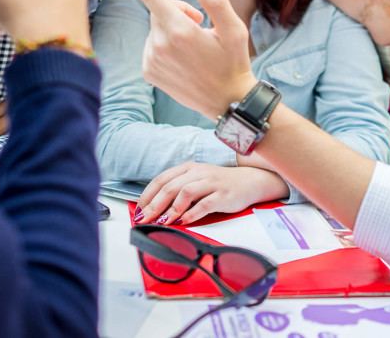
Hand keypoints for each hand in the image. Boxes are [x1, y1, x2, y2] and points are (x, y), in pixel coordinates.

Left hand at [119, 0, 256, 117]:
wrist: (226, 101)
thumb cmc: (233, 61)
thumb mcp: (234, 28)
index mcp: (179, 30)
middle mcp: (160, 45)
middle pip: (159, 10)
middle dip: (176, 10)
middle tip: (200, 23)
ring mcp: (151, 60)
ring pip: (155, 28)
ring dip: (171, 29)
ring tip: (193, 46)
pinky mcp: (148, 72)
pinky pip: (151, 45)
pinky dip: (164, 45)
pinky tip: (183, 58)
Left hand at [133, 162, 289, 225]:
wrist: (250, 181)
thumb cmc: (220, 184)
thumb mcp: (197, 181)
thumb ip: (178, 190)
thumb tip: (155, 208)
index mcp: (188, 168)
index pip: (161, 179)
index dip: (147, 195)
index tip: (139, 211)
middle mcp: (198, 172)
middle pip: (170, 187)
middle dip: (154, 205)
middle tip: (144, 220)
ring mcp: (211, 183)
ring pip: (185, 193)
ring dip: (170, 209)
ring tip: (162, 222)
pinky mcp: (223, 195)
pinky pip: (204, 204)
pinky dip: (191, 214)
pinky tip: (184, 222)